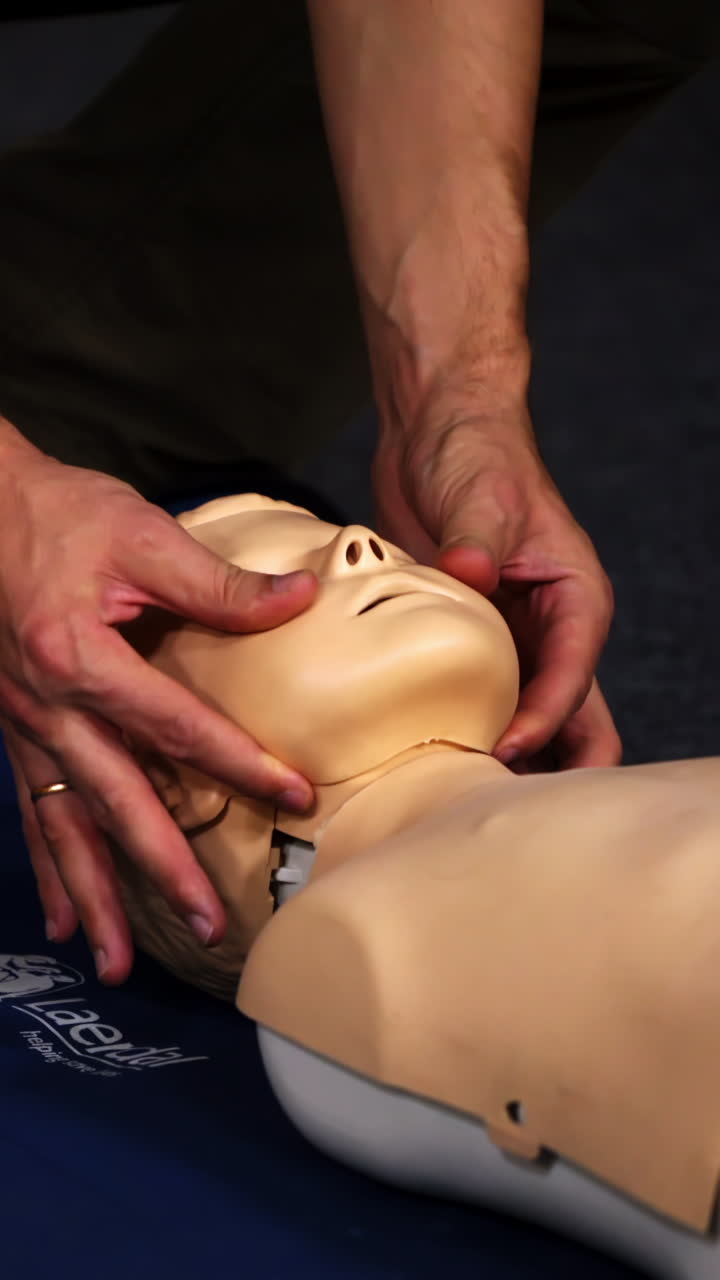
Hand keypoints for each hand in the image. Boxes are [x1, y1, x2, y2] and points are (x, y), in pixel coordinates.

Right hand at [0, 423, 316, 982]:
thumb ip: (218, 582)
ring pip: (64, 827)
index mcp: (83, 659)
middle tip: (209, 925)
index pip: (179, 729)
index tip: (294, 797)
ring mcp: (25, 726)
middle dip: (163, 869)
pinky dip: (46, 868)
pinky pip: (30, 812)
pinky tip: (60, 919)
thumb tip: (301, 598)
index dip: (242, 764)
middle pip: (117, 803)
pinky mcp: (14, 729)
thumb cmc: (56, 515)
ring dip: (94, 896)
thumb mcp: (139, 534)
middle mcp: (49, 708)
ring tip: (118, 964)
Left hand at [373, 403, 619, 768]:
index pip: (573, 677)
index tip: (504, 749)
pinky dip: (464, 733)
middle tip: (495, 801)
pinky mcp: (469, 643)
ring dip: (506, 762)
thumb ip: (475, 542)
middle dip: (548, 768)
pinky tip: (431, 763)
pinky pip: (476, 703)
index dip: (544, 720)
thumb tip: (470, 575)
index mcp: (576, 599)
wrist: (436, 429)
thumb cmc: (476, 452)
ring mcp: (511, 643)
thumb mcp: (480, 494)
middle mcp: (552, 631)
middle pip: (574, 723)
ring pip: (526, 724)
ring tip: (461, 798)